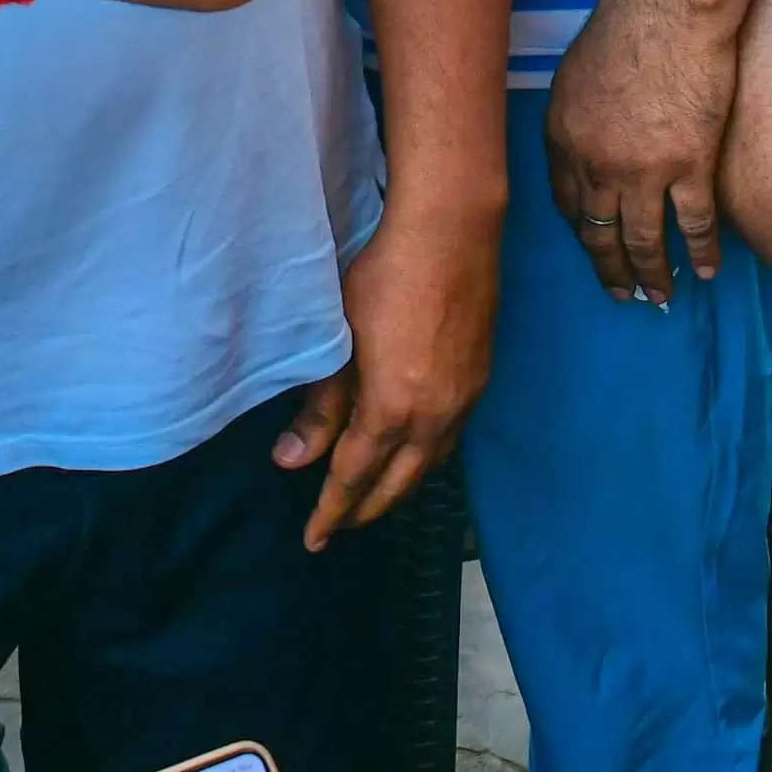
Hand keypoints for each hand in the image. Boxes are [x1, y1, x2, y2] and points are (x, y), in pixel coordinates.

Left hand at [277, 203, 498, 547]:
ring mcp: (465, 400)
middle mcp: (435, 418)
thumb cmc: (384, 278)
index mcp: (393, 410)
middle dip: (366, 510)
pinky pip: (450, 440)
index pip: (355, 478)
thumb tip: (290, 461)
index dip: (332, 511)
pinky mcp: (480, 380)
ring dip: (399, 488)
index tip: (313, 539)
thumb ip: (320, 406)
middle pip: (398, 484)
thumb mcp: (339, 341)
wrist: (453, 232)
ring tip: (372, 498)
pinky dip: (425, 460)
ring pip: (430, 465)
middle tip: (338, 527)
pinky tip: (414, 452)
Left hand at [545, 0, 740, 303]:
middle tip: (622, 295)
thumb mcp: (576, 74)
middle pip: (599, 234)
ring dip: (653, 276)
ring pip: (645, 241)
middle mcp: (595, 165)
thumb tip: (588, 141)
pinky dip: (703, 252)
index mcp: (563, 139)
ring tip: (662, 298)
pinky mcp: (689, 167)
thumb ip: (578, 117)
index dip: (583, 230)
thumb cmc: (627, 26)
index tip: (596, 245)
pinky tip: (709, 270)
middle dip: (610, 270)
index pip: (568, 203)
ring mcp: (642, 171)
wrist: (671, 8)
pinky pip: (695, 225)